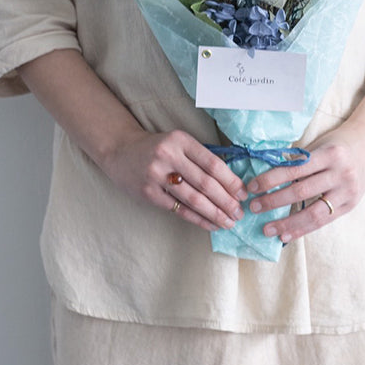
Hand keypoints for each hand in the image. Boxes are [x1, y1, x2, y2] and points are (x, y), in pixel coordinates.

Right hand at [101, 128, 247, 232]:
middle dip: (226, 201)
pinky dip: (197, 218)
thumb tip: (231, 183)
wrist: (121, 150)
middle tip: (239, 213)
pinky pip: (178, 209)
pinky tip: (210, 224)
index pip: (213, 163)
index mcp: (181, 140)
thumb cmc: (158, 148)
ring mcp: (156, 175)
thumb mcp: (179, 142)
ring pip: (193, 199)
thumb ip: (200, 158)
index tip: (243, 193)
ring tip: (228, 222)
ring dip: (214, 213)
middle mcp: (169, 156)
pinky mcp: (148, 193)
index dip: (231, 181)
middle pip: (205, 183)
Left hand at [245, 123, 364, 243]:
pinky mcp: (350, 205)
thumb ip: (299, 161)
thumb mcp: (319, 145)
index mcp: (329, 154)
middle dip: (274, 201)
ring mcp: (347, 191)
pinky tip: (288, 234)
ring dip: (287, 222)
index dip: (271, 180)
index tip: (252, 187)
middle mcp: (340, 173)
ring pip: (313, 212)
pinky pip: (323, 220)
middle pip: (301, 192)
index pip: (294, 170)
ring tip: (268, 229)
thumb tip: (268, 178)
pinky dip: (304, 229)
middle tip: (253, 207)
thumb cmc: (338, 142)